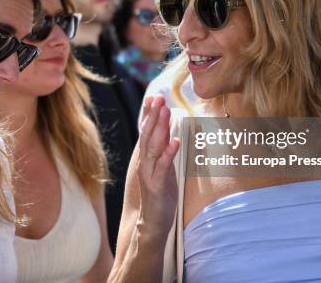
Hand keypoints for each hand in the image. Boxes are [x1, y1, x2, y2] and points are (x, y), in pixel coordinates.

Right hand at [136, 95, 180, 235]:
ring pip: (153, 147)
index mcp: (146, 158)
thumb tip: (168, 130)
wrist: (153, 222)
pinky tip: (176, 140)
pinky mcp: (156, 186)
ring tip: (166, 112)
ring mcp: (149, 174)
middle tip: (159, 98)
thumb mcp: (162, 168)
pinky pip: (163, 166)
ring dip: (160, 128)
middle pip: (147, 135)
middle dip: (153, 115)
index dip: (149, 114)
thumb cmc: (160, 194)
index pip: (146, 132)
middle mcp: (144, 163)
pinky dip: (169, 152)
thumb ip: (163, 150)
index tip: (153, 97)